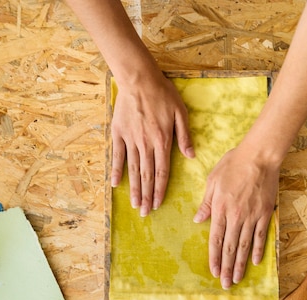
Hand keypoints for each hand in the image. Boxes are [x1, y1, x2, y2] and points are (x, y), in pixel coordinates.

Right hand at [111, 74, 194, 215]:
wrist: (139, 79)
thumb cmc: (163, 93)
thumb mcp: (180, 113)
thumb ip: (184, 136)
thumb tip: (191, 156)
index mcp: (162, 141)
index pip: (162, 172)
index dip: (160, 190)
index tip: (158, 204)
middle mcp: (146, 144)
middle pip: (147, 176)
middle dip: (146, 196)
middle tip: (145, 213)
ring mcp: (130, 140)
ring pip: (133, 170)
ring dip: (134, 189)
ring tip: (134, 205)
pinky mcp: (118, 133)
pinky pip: (118, 156)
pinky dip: (116, 171)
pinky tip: (115, 185)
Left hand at [194, 144, 279, 288]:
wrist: (259, 156)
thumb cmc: (233, 164)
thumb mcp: (212, 180)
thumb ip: (206, 203)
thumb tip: (197, 219)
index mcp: (220, 209)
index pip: (215, 239)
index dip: (213, 257)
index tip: (213, 271)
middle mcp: (235, 216)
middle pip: (229, 247)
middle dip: (226, 268)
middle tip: (225, 284)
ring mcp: (251, 216)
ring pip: (244, 246)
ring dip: (239, 264)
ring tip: (236, 279)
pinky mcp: (265, 213)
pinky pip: (260, 236)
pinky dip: (257, 250)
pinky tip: (254, 262)